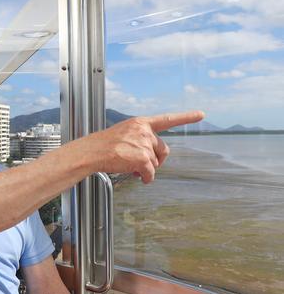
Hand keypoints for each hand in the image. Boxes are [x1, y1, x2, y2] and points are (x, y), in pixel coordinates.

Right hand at [77, 110, 204, 183]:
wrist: (91, 152)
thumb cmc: (103, 145)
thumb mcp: (123, 133)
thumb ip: (140, 139)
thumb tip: (151, 158)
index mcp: (140, 123)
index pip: (167, 119)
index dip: (186, 117)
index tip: (201, 114)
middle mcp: (144, 131)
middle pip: (162, 149)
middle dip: (156, 159)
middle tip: (142, 164)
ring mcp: (144, 144)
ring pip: (155, 163)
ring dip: (146, 169)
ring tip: (131, 167)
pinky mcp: (142, 158)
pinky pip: (151, 173)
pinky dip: (146, 178)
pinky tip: (138, 177)